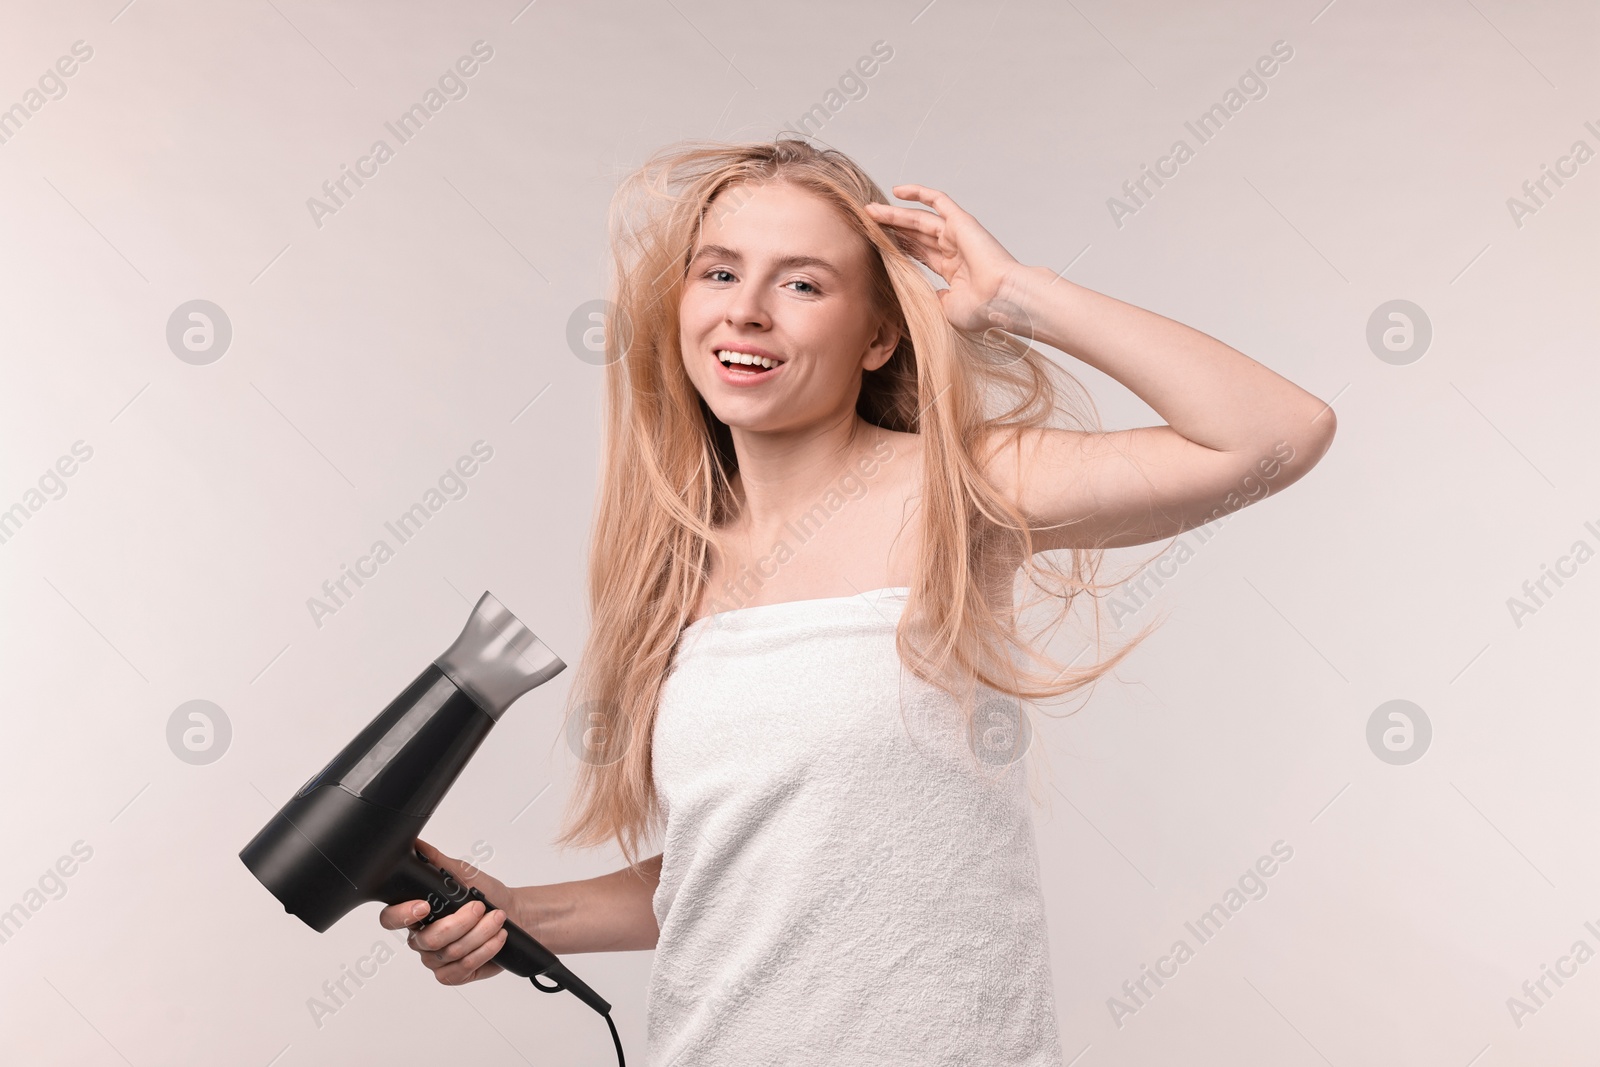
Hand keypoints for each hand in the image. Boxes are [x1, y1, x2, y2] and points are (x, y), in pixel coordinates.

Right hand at [378, 838, 515, 984]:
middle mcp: (421, 938)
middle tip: (480, 907)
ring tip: (497, 918)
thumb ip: (438, 861)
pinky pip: (462, 968)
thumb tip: (417, 845)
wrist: (514, 915)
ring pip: (450, 952)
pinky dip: (484, 950)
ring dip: (480, 933)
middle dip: (460, 922)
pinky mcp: (453, 975)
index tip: (425, 905)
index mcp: (416, 913)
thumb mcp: (464, 873)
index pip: (391, 919)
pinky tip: (497, 937)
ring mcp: (436, 959)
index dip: (403, 915)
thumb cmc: (488, 894)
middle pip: (428, 939)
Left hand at [864, 184, 1028, 334]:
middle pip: (915, 234)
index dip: (899, 247)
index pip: (920, 253)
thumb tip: (920, 295)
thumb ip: (932, 297)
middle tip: (867, 224)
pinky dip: (918, 192)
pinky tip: (896, 191)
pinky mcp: (961, 221)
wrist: (1001, 299)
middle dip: (891, 228)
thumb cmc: (981, 309)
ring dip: (894, 214)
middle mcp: (954, 249)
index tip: (877, 245)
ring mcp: (957, 234)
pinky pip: (938, 200)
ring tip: (870, 210)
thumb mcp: (946, 308)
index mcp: (953, 270)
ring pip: (919, 218)